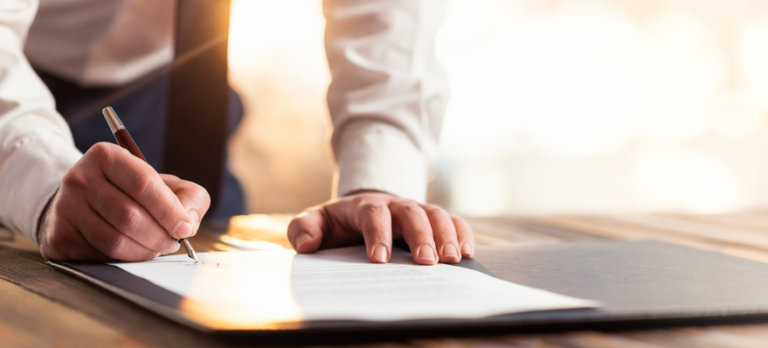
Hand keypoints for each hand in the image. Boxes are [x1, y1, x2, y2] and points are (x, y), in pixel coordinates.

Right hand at [37, 142, 209, 260]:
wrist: (83, 204)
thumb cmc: (133, 194)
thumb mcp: (165, 184)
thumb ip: (189, 196)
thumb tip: (189, 223)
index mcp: (106, 156)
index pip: (142, 183)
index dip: (169, 210)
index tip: (185, 228)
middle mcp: (79, 178)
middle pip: (129, 216)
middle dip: (159, 236)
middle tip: (172, 243)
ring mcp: (64, 208)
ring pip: (114, 241)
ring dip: (144, 252)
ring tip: (156, 248)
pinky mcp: (58, 236)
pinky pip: (99, 257)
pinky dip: (123, 261)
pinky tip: (132, 252)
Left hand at [287, 192, 473, 264]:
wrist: (358, 210)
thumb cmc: (336, 224)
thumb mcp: (315, 222)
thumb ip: (303, 229)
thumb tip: (308, 244)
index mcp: (363, 205)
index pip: (373, 214)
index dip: (377, 234)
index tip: (380, 260)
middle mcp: (393, 204)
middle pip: (411, 212)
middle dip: (420, 236)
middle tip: (426, 262)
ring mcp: (415, 209)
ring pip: (435, 214)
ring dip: (446, 236)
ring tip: (452, 260)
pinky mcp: (431, 220)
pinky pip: (452, 221)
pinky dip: (462, 234)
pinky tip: (467, 253)